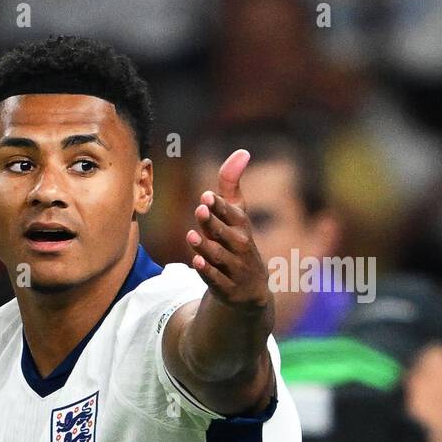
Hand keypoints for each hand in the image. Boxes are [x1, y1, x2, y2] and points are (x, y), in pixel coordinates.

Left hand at [186, 149, 268, 310]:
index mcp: (242, 228)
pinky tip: (196, 262)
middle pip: (226, 234)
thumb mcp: (236, 217)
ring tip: (191, 236)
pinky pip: (216, 280)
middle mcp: (241, 247)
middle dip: (213, 222)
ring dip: (206, 247)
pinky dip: (207, 272)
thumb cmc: (237, 244)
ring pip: (219, 257)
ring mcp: (235, 269)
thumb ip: (231, 186)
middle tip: (200, 209)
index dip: (220, 206)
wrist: (250, 289)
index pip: (233, 215)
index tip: (207, 196)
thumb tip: (242, 152)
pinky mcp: (227, 288)